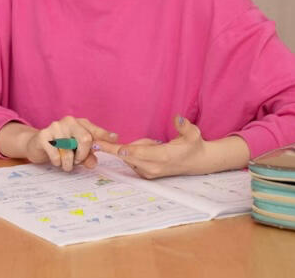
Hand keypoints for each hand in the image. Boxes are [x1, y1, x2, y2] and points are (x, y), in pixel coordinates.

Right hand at [0, 117, 118, 172]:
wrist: (36, 144)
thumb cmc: (61, 147)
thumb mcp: (77, 151)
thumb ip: (88, 156)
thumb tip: (93, 163)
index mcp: (79, 123)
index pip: (95, 130)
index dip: (105, 136)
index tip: (115, 140)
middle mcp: (68, 121)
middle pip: (85, 139)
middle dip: (83, 155)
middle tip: (78, 162)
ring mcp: (55, 127)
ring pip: (69, 151)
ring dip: (68, 164)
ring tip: (66, 165)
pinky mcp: (43, 136)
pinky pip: (56, 155)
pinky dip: (57, 162)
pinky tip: (55, 160)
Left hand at [111, 116, 249, 177]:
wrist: (197, 162)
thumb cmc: (193, 145)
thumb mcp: (193, 133)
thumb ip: (184, 126)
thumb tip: (178, 118)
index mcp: (164, 157)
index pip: (139, 153)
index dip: (123, 150)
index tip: (106, 146)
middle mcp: (154, 167)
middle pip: (127, 157)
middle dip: (112, 148)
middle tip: (97, 143)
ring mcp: (149, 173)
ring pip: (127, 157)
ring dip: (130, 147)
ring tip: (152, 143)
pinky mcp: (145, 175)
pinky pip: (130, 161)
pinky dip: (132, 153)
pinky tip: (148, 148)